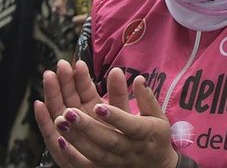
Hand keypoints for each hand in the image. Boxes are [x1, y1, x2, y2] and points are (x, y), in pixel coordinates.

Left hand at [35, 62, 178, 166]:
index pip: (131, 126)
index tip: (98, 106)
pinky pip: (86, 166)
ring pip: (94, 153)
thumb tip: (139, 78)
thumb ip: (147, 98)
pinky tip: (59, 141)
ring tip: (60, 121)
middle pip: (109, 140)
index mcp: (146, 133)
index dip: (115, 117)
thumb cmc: (156, 136)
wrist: (156, 166)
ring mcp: (117, 161)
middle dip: (88, 127)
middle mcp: (131, 149)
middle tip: (69, 112)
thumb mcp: (157, 116)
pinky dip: (72, 155)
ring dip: (76, 138)